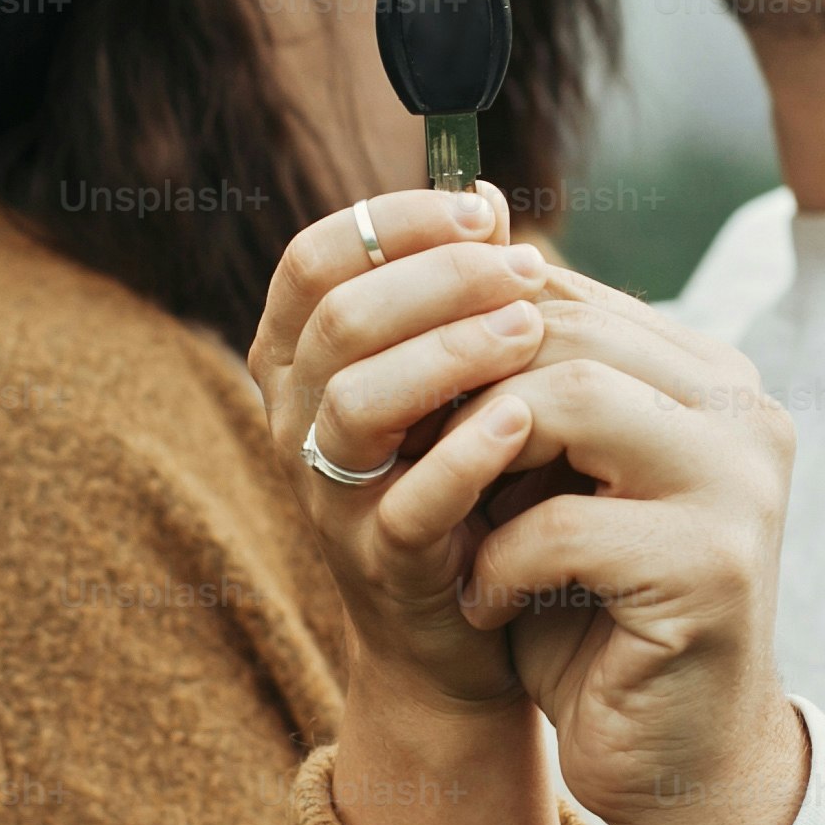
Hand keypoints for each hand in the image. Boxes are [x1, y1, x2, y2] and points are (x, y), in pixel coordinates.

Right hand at [252, 188, 572, 824]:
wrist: (469, 630)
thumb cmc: (465, 477)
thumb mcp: (449, 375)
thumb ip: (454, 294)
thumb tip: (482, 194)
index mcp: (298, 359)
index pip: (315, 259)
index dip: (394, 222)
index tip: (481, 214)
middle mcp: (293, 421)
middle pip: (340, 319)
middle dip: (439, 279)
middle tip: (525, 269)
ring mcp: (326, 496)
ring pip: (356, 403)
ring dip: (449, 353)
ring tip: (531, 330)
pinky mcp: (376, 563)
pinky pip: (402, 503)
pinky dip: (463, 455)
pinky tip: (522, 422)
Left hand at [452, 280, 808, 824]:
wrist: (675, 761)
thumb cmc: (595, 619)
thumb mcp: (551, 488)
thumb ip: (520, 398)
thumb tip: (418, 301)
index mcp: (710, 379)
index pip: (564, 295)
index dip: (461, 334)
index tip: (397, 398)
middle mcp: (743, 412)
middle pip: (562, 329)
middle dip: (462, 391)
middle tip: (407, 458)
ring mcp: (740, 482)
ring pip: (569, 398)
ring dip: (480, 464)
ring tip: (455, 524)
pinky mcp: (711, 564)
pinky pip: (562, 522)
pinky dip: (498, 563)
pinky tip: (488, 603)